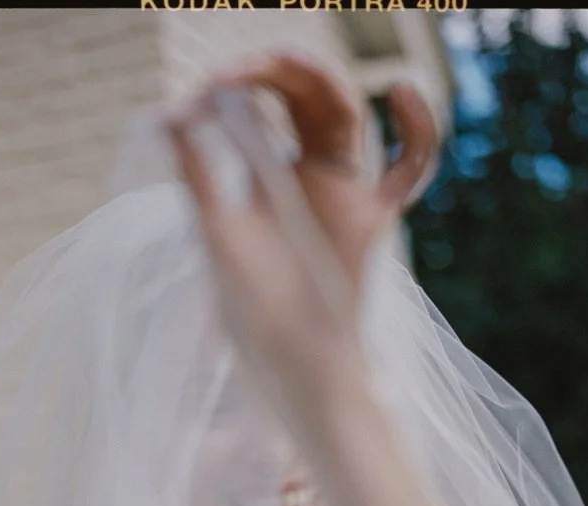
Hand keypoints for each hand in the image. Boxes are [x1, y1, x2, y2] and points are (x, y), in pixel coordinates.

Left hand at [167, 53, 437, 389]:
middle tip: (247, 67)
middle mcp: (310, 177)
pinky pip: (411, 163)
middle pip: (306, 99)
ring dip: (324, 79)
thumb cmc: (256, 310)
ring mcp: (346, 193)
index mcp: (269, 177)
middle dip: (278, 72)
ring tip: (288, 62)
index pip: (261, 107)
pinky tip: (399, 89)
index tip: (215, 80)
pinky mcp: (375, 217)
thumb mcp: (219, 232)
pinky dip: (418, 126)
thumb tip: (169, 112)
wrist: (300, 361)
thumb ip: (199, 173)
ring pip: (348, 113)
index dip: (242, 82)